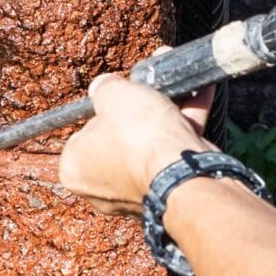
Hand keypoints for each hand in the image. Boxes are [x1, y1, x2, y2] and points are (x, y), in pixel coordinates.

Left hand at [58, 75, 217, 216]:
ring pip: (150, 143)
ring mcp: (137, 191)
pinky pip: (175, 150)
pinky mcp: (169, 189)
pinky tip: (200, 93)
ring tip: (177, 84)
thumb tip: (104, 87)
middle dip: (136, 113)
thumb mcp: (112, 94)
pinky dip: (187, 122)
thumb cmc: (137, 139)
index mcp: (74, 169)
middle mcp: (101, 188)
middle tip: (145, 90)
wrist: (183, 172)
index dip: (102, 110)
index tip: (116, 97)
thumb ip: (104, 87)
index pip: (82, 133)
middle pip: (118, 139)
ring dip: (166, 112)